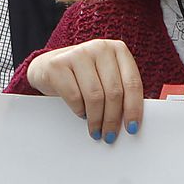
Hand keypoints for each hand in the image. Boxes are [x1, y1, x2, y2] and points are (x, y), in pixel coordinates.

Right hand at [25, 39, 143, 142]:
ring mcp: (77, 53)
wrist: (49, 66)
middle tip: (110, 135)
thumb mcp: (106, 77)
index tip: (132, 128)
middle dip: (112, 119)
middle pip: (113, 92)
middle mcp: (99, 48)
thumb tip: (131, 121)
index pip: (132, 83)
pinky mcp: (58, 64)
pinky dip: (79, 111)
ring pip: (95, 96)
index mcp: (117, 50)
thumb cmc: (83, 76)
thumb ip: (121, 90)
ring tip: (96, 130)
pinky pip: (74, 96)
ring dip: (96, 119)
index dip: (134, 109)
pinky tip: (81, 114)